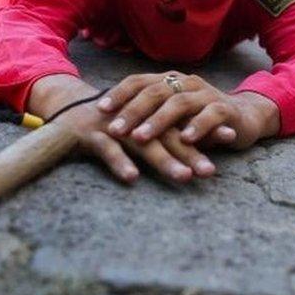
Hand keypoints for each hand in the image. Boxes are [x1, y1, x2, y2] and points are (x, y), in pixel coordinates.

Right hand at [56, 102, 215, 183]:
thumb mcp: (136, 130)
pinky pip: (108, 150)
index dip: (206, 129)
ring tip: (184, 177)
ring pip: (143, 144)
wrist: (64, 116)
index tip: (231, 137)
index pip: (182, 122)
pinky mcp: (91, 135)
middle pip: (168, 136)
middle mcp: (135, 118)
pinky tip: (133, 178)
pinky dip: (120, 163)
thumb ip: (161, 139)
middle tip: (211, 170)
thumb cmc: (105, 127)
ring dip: (165, 161)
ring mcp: (114, 125)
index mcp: (148, 115)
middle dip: (192, 152)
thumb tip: (193, 152)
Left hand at [96, 72, 279, 149]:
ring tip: (141, 137)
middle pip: (155, 91)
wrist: (243, 118)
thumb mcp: (169, 118)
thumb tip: (108, 124)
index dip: (119, 94)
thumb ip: (147, 117)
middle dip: (133, 111)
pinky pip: (210, 115)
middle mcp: (185, 83)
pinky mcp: (225, 109)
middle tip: (115, 129)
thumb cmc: (197, 119)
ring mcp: (206, 94)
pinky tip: (185, 140)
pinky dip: (197, 127)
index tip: (100, 110)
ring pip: (179, 103)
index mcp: (169, 80)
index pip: (139, 81)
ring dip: (158, 121)